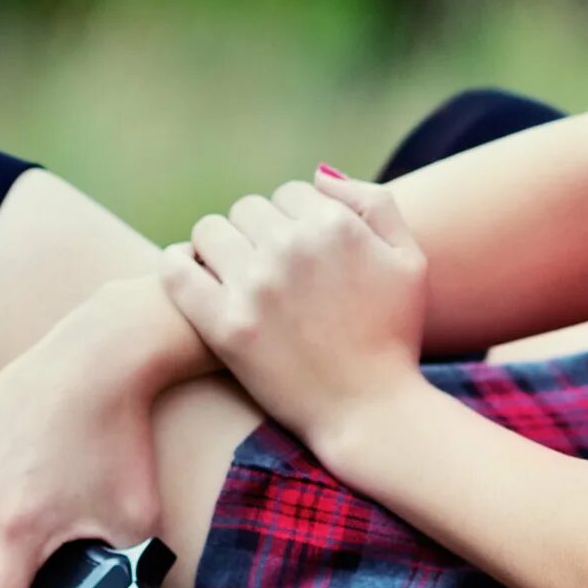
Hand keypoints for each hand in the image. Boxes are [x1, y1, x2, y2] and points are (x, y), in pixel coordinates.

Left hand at [158, 166, 426, 452]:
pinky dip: (179, 263)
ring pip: (210, 231)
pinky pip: (177, 270)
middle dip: (259, 231)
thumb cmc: (394, 335)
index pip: (290, 192)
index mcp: (333, 226)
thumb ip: (374, 203)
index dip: (295, 219)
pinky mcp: (224, 325)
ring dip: (220, 245)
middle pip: (248, 208)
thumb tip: (318, 176)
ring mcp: (254, 286)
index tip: (299, 250)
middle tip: (268, 266)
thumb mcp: (409, 259)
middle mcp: (290, 248)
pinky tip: (190, 272)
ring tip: (232, 272)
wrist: (372, 412)